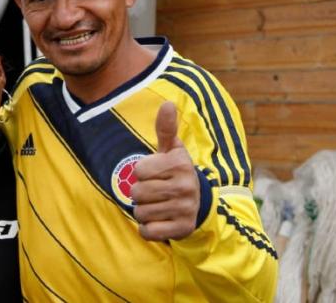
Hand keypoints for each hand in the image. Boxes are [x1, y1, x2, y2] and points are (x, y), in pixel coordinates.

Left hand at [131, 101, 200, 240]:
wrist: (198, 203)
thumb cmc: (176, 171)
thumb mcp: (172, 149)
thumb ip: (166, 128)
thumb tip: (168, 103)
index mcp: (180, 164)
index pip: (138, 170)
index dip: (142, 172)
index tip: (156, 173)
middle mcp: (185, 186)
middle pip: (136, 192)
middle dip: (140, 193)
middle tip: (156, 191)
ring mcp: (184, 209)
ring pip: (140, 212)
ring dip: (144, 210)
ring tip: (159, 204)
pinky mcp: (182, 229)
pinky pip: (148, 231)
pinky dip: (148, 228)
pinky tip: (160, 219)